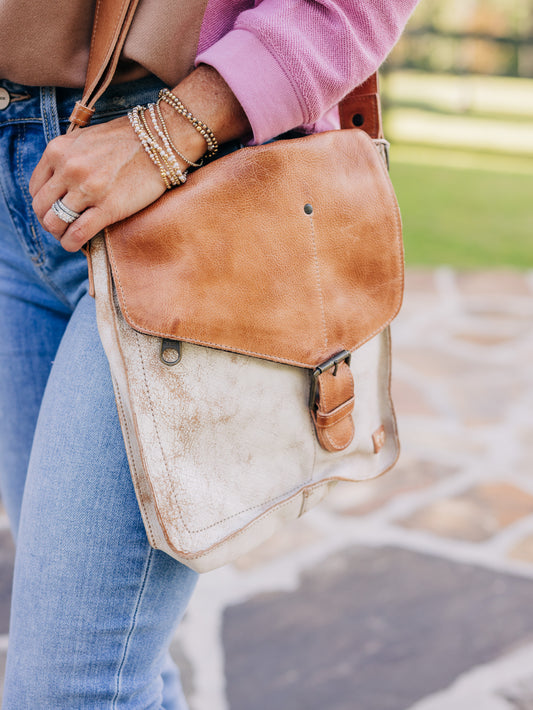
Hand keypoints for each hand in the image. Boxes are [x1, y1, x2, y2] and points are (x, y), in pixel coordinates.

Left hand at [30, 115, 168, 251]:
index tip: (54, 212)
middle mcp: (68, 168)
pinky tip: (77, 245)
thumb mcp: (86, 139)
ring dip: (60, 235)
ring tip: (70, 237)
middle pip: (42, 208)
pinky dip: (72, 244)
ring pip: (56, 223)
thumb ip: (68, 158)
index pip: (35, 188)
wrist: (160, 140)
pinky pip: (78, 233)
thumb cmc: (127, 139)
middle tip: (62, 228)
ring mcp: (87, 188)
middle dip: (49, 222)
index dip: (43, 205)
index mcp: (58, 150)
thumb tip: (59, 184)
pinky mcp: (108, 206)